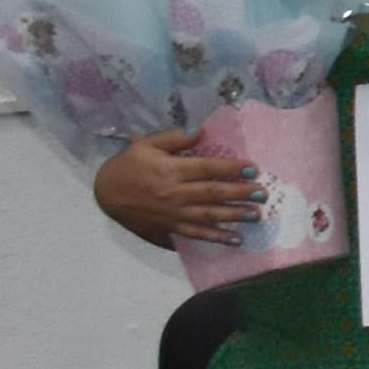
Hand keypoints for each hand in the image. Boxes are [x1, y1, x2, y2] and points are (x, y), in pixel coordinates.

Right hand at [94, 126, 262, 246]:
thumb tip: (200, 130)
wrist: (105, 195)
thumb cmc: (129, 166)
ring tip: (256, 215)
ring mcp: (172, 214)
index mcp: (170, 170)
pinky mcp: (169, 229)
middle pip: (212, 193)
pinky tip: (235, 238)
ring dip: (234, 216)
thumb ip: (174, 138)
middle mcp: (173, 194)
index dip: (231, 168)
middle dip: (240, 193)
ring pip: (208, 216)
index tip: (254, 168)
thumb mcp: (145, 145)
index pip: (206, 169)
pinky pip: (196, 234)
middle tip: (263, 194)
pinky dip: (216, 237)